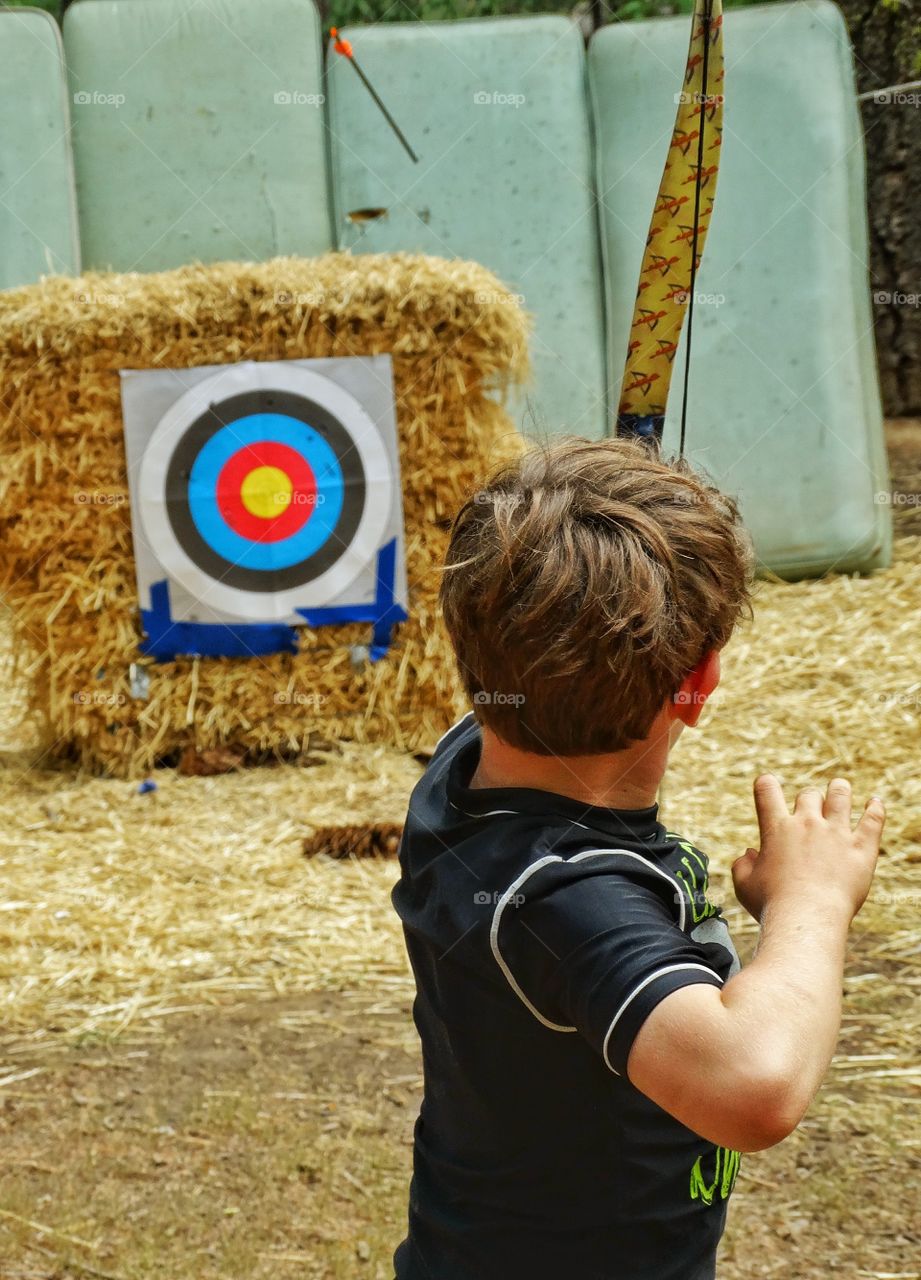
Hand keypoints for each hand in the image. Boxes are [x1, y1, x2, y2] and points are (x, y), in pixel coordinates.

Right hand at [732, 775, 884, 923]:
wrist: (807, 918)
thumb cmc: (771, 905)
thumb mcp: (744, 886)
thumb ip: (742, 865)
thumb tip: (750, 854)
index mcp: (776, 828)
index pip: (767, 790)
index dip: (765, 783)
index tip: (766, 784)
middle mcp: (807, 823)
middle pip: (808, 795)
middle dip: (808, 799)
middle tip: (810, 809)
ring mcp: (836, 833)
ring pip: (840, 796)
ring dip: (839, 790)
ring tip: (839, 788)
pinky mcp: (861, 848)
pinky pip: (872, 820)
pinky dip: (875, 809)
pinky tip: (875, 803)